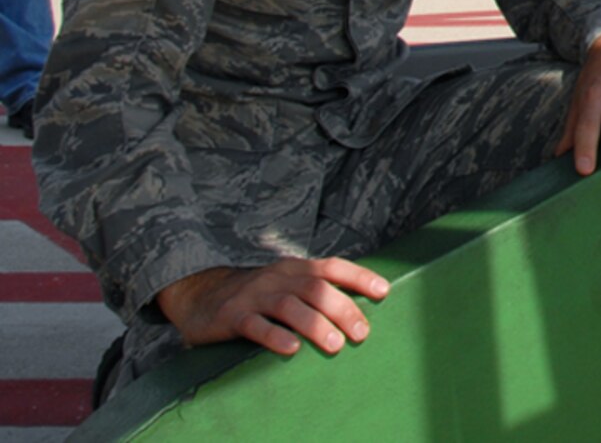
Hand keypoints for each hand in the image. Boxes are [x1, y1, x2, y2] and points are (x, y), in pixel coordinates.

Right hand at [156, 258, 388, 356]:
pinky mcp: (232, 317)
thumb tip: (359, 310)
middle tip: (362, 333)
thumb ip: (316, 291)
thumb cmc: (258, 294)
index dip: (359, 277)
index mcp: (296, 268)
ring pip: (290, 306)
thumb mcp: (288, 284)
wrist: (201, 295)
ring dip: (315, 325)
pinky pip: (255, 326)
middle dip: (343, 309)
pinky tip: (292, 349)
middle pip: (316, 289)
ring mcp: (254, 296)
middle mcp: (278, 278)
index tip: (383, 292)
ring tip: (335, 344)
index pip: (332, 267)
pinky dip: (275, 337)